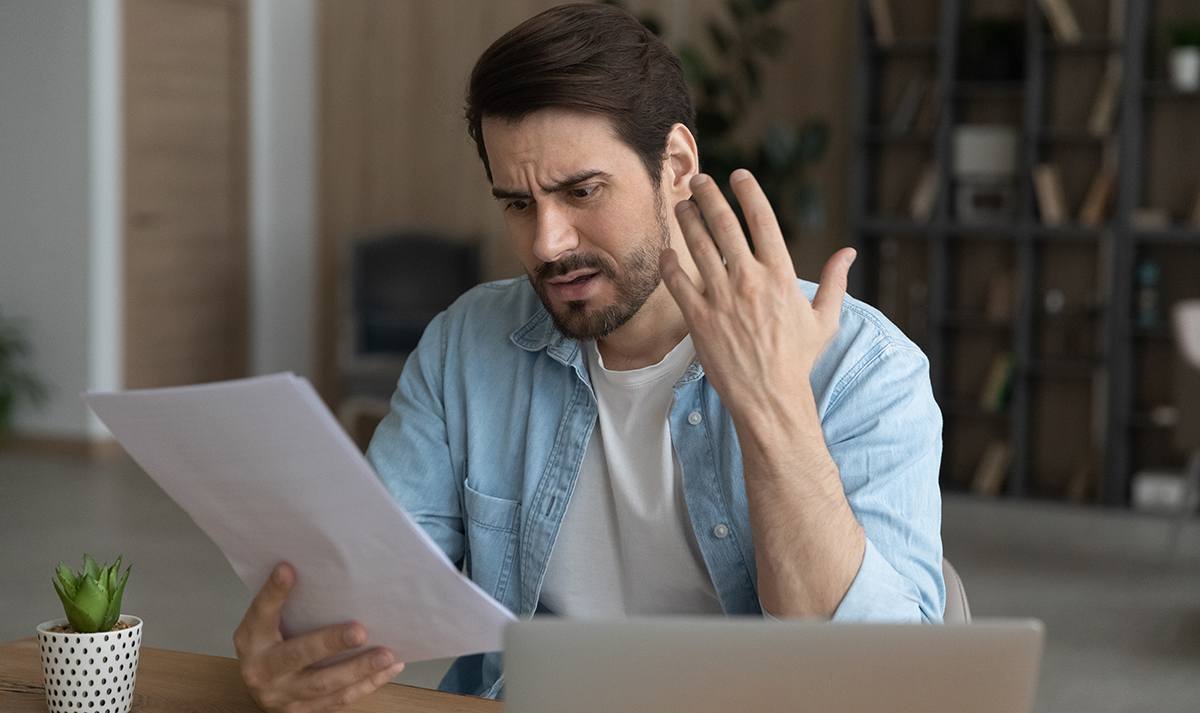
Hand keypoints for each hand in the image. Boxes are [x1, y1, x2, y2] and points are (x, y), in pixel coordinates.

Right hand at [233, 562, 404, 712]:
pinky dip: (367, 684)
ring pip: (324, 684)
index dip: (274, 593)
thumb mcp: (268, 624)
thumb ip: (287, 604)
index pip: (262, 613)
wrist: (263, 690)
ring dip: (358, 669)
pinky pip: (340, 699)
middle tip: (360, 631)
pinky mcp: (304, 711)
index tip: (288, 570)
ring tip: (386, 654)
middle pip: (298, 655)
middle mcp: (262, 670)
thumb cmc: (271, 646)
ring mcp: (283, 695)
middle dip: (330, 643)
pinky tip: (388, 668)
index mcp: (252, 640)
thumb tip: (324, 570)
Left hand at [660, 169, 855, 430]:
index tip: (738, 176)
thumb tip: (849, 253)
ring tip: (682, 206)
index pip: (763, 220)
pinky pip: (679, 284)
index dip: (749, 192)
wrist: (770, 398)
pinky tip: (667, 252)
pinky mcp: (700, 320)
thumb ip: (835, 283)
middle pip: (725, 225)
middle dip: (709, 197)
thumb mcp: (823, 320)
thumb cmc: (797, 360)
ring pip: (699, 248)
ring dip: (688, 221)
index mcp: (781, 276)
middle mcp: (750, 282)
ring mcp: (723, 300)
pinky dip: (671, 264)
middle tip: (699, 181)